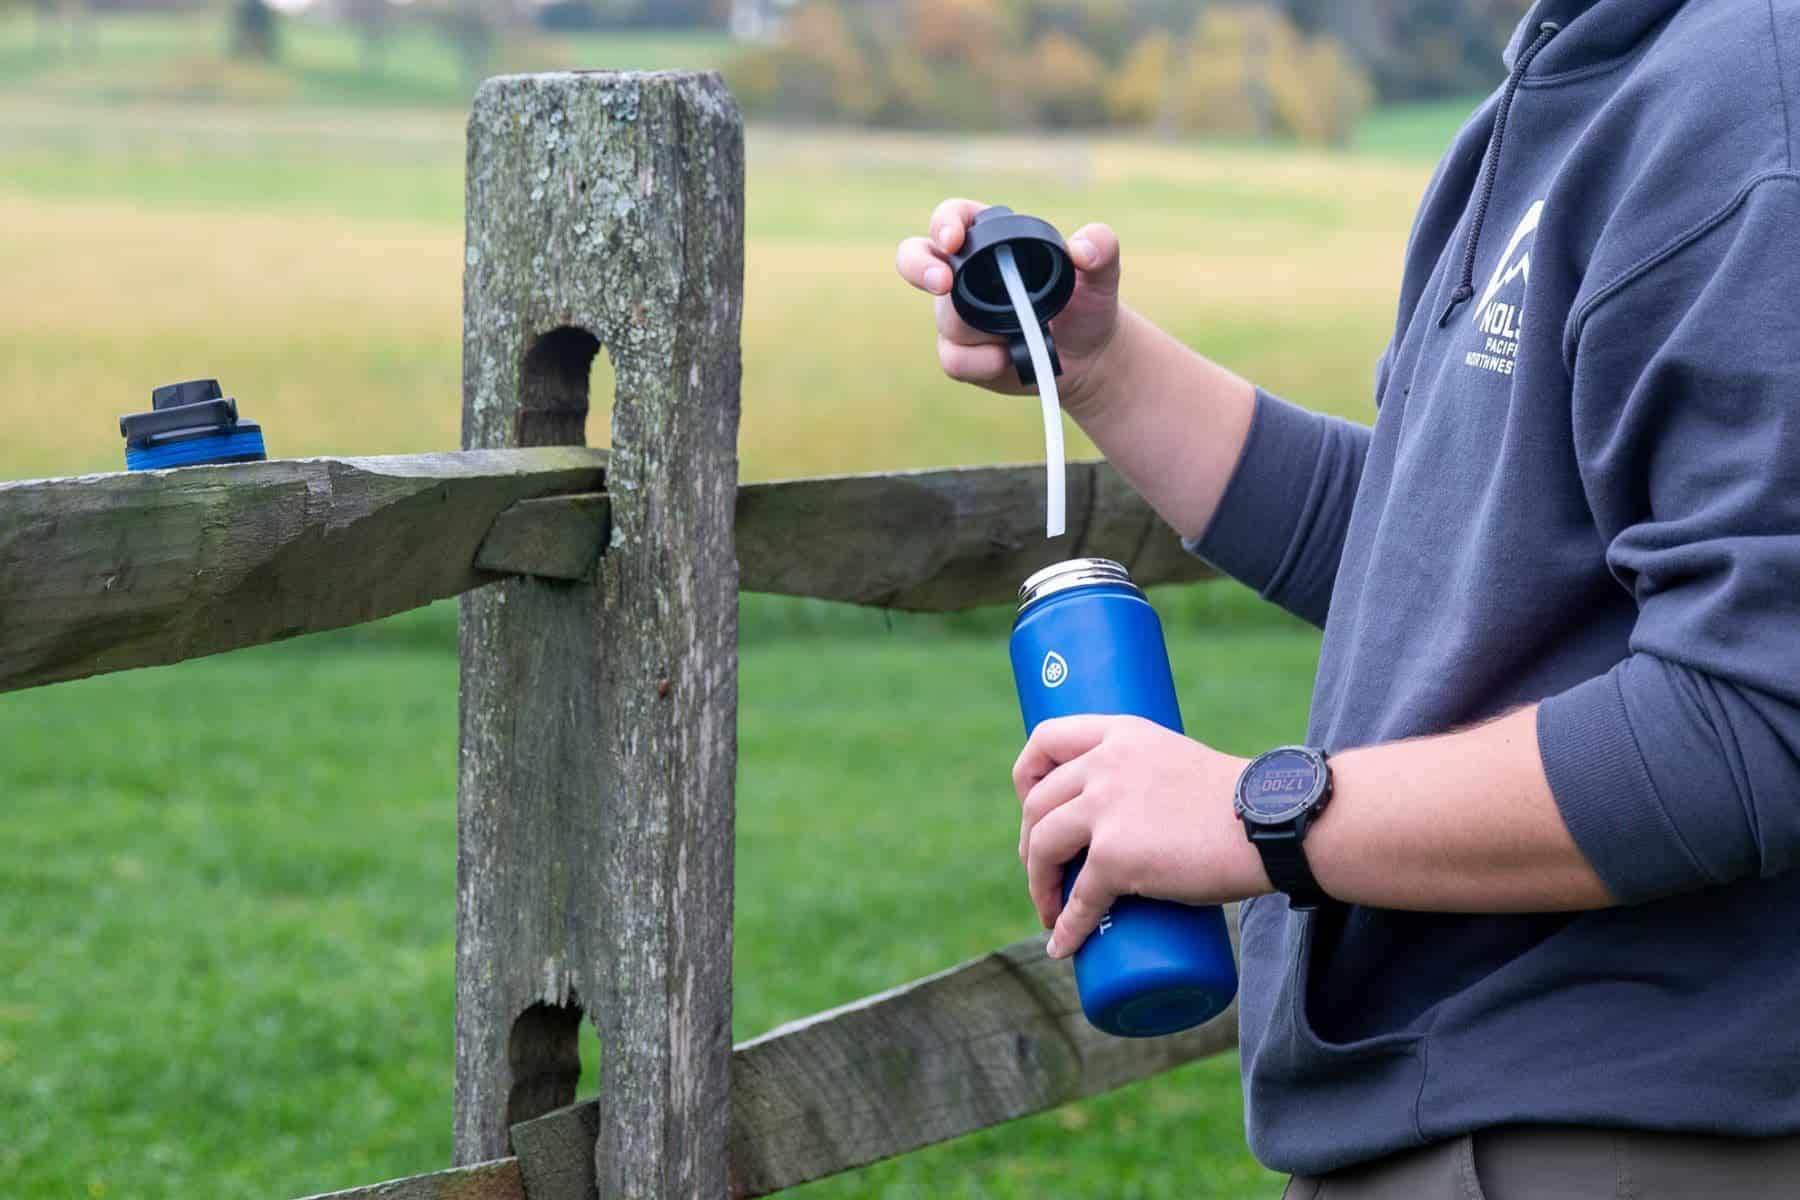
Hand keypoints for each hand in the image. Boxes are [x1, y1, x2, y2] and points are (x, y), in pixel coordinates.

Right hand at [894, 197, 1130, 416]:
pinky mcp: (959, 353)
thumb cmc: (1089, 303)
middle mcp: (963, 274)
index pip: (952, 218)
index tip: (955, 240)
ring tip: (1023, 332)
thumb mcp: (1103, 272)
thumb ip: (1100, 247)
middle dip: (920, 267)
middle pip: (913, 257)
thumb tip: (1081, 249)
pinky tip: (1009, 359)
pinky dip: (982, 363)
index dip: (945, 224)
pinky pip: (953, 359)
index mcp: (989, 240)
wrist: (1089, 356)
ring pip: (945, 318)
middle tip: (943, 284)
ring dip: (982, 330)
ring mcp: (956, 315)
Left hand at [1012, 715, 1270, 958]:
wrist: (1274, 824)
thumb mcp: (1178, 762)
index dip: (1026, 774)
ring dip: (1038, 887)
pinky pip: (1078, 900)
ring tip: (1050, 911)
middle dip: (1030, 843)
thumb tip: (1132, 819)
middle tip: (1043, 871)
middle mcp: (1104, 764)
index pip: (1046, 738)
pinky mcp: (1116, 856)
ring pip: (1044, 848)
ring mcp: (1106, 810)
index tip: (1028, 802)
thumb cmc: (1239, 801)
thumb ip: (1147, 778)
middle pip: (1038, 803)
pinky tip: (1061, 944)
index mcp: (1119, 734)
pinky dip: (1066, 928)